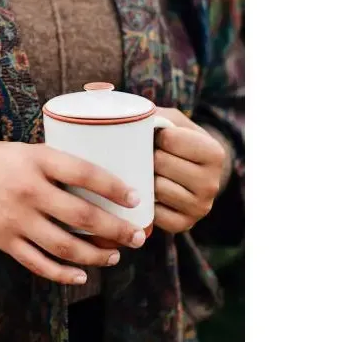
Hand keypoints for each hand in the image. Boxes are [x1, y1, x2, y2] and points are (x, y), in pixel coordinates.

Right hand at [0, 140, 145, 285]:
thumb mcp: (24, 149)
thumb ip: (53, 164)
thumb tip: (91, 179)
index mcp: (36, 160)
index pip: (85, 173)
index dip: (114, 188)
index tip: (136, 197)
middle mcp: (29, 190)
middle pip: (82, 215)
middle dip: (116, 229)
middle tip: (137, 236)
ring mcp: (17, 219)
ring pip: (66, 245)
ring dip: (96, 254)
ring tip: (115, 255)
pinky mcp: (5, 241)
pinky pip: (39, 264)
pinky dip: (63, 273)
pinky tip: (81, 275)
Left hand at [153, 108, 226, 233]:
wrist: (189, 171)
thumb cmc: (175, 139)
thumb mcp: (172, 121)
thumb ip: (154, 116)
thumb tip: (128, 122)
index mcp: (214, 153)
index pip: (168, 139)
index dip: (156, 136)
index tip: (159, 137)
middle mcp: (213, 183)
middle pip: (161, 163)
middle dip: (149, 156)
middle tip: (153, 156)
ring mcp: (200, 208)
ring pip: (156, 188)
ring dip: (146, 178)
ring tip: (152, 172)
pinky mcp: (184, 225)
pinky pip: (154, 213)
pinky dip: (146, 201)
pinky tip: (151, 192)